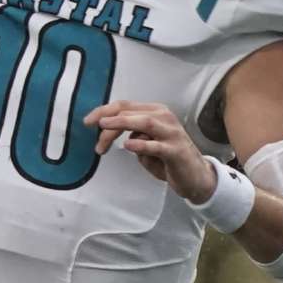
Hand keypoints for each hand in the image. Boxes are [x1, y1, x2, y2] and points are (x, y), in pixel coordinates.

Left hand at [83, 100, 215, 203]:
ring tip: (104, 128)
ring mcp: (171, 133)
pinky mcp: (176, 150)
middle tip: (93, 134)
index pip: (125, 106)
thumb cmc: (167, 158)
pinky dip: (141, 144)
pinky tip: (128, 146)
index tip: (88, 121)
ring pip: (144, 122)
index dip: (104, 110)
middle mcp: (164, 117)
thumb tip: (112, 132)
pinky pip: (156, 145)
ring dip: (121, 124)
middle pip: (131, 113)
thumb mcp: (147, 142)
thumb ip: (133, 133)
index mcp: (155, 112)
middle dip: (108, 123)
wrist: (195, 176)